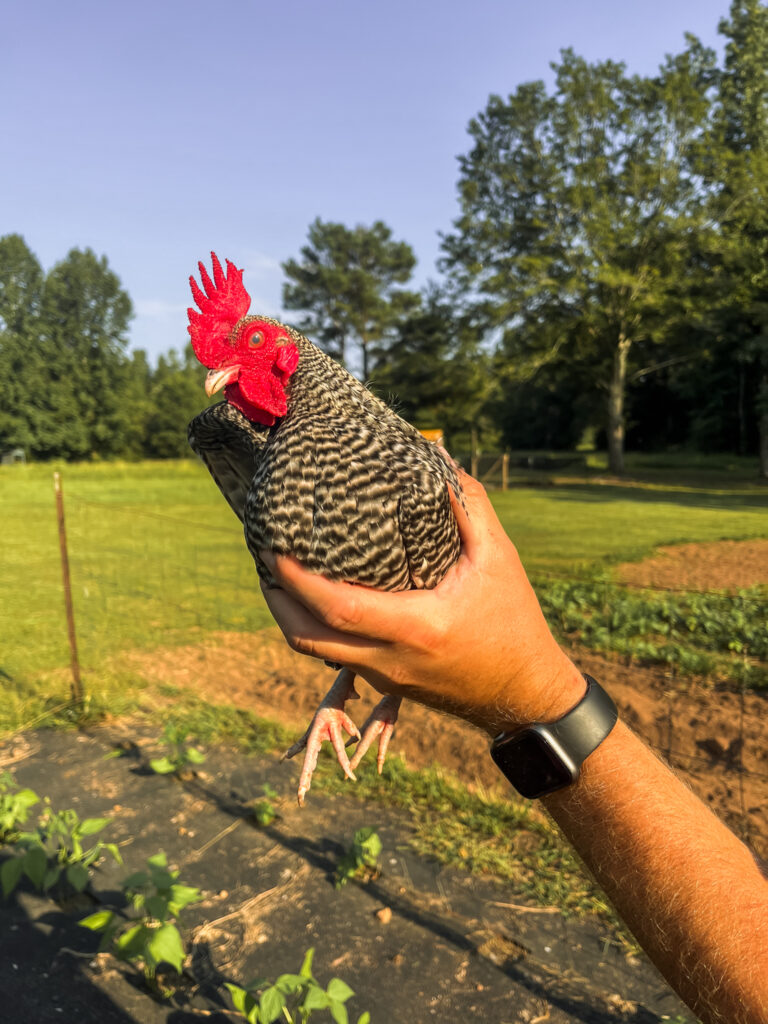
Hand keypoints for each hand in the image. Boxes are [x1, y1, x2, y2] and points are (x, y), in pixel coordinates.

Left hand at [260, 471, 585, 735]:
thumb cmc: (514, 622)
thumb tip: (436, 454)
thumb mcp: (500, 559)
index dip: (299, 581)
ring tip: (281, 577)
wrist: (525, 696)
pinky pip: (336, 656)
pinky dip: (317, 628)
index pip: (340, 609)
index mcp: (417, 628)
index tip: (274, 548)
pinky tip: (319, 600)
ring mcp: (384, 678)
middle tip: (264, 557)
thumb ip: (469, 506)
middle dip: (278, 599)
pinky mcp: (386, 685)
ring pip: (317, 652)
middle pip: (309, 638)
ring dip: (291, 616)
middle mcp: (391, 660)